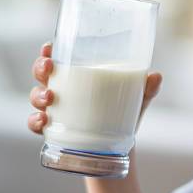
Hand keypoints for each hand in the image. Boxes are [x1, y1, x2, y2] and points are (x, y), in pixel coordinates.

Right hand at [27, 42, 161, 134]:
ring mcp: (58, 110)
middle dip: (40, 68)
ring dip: (38, 95)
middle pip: (43, 73)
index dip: (49, 50)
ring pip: (37, 97)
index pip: (61, 57)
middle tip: (48, 68)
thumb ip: (148, 87)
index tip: (49, 46)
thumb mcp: (138, 98)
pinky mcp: (55, 131)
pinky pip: (37, 125)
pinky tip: (43, 122)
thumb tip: (156, 76)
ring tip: (50, 98)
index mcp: (81, 76)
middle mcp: (65, 90)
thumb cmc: (125, 112)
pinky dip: (36, 122)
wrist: (120, 147)